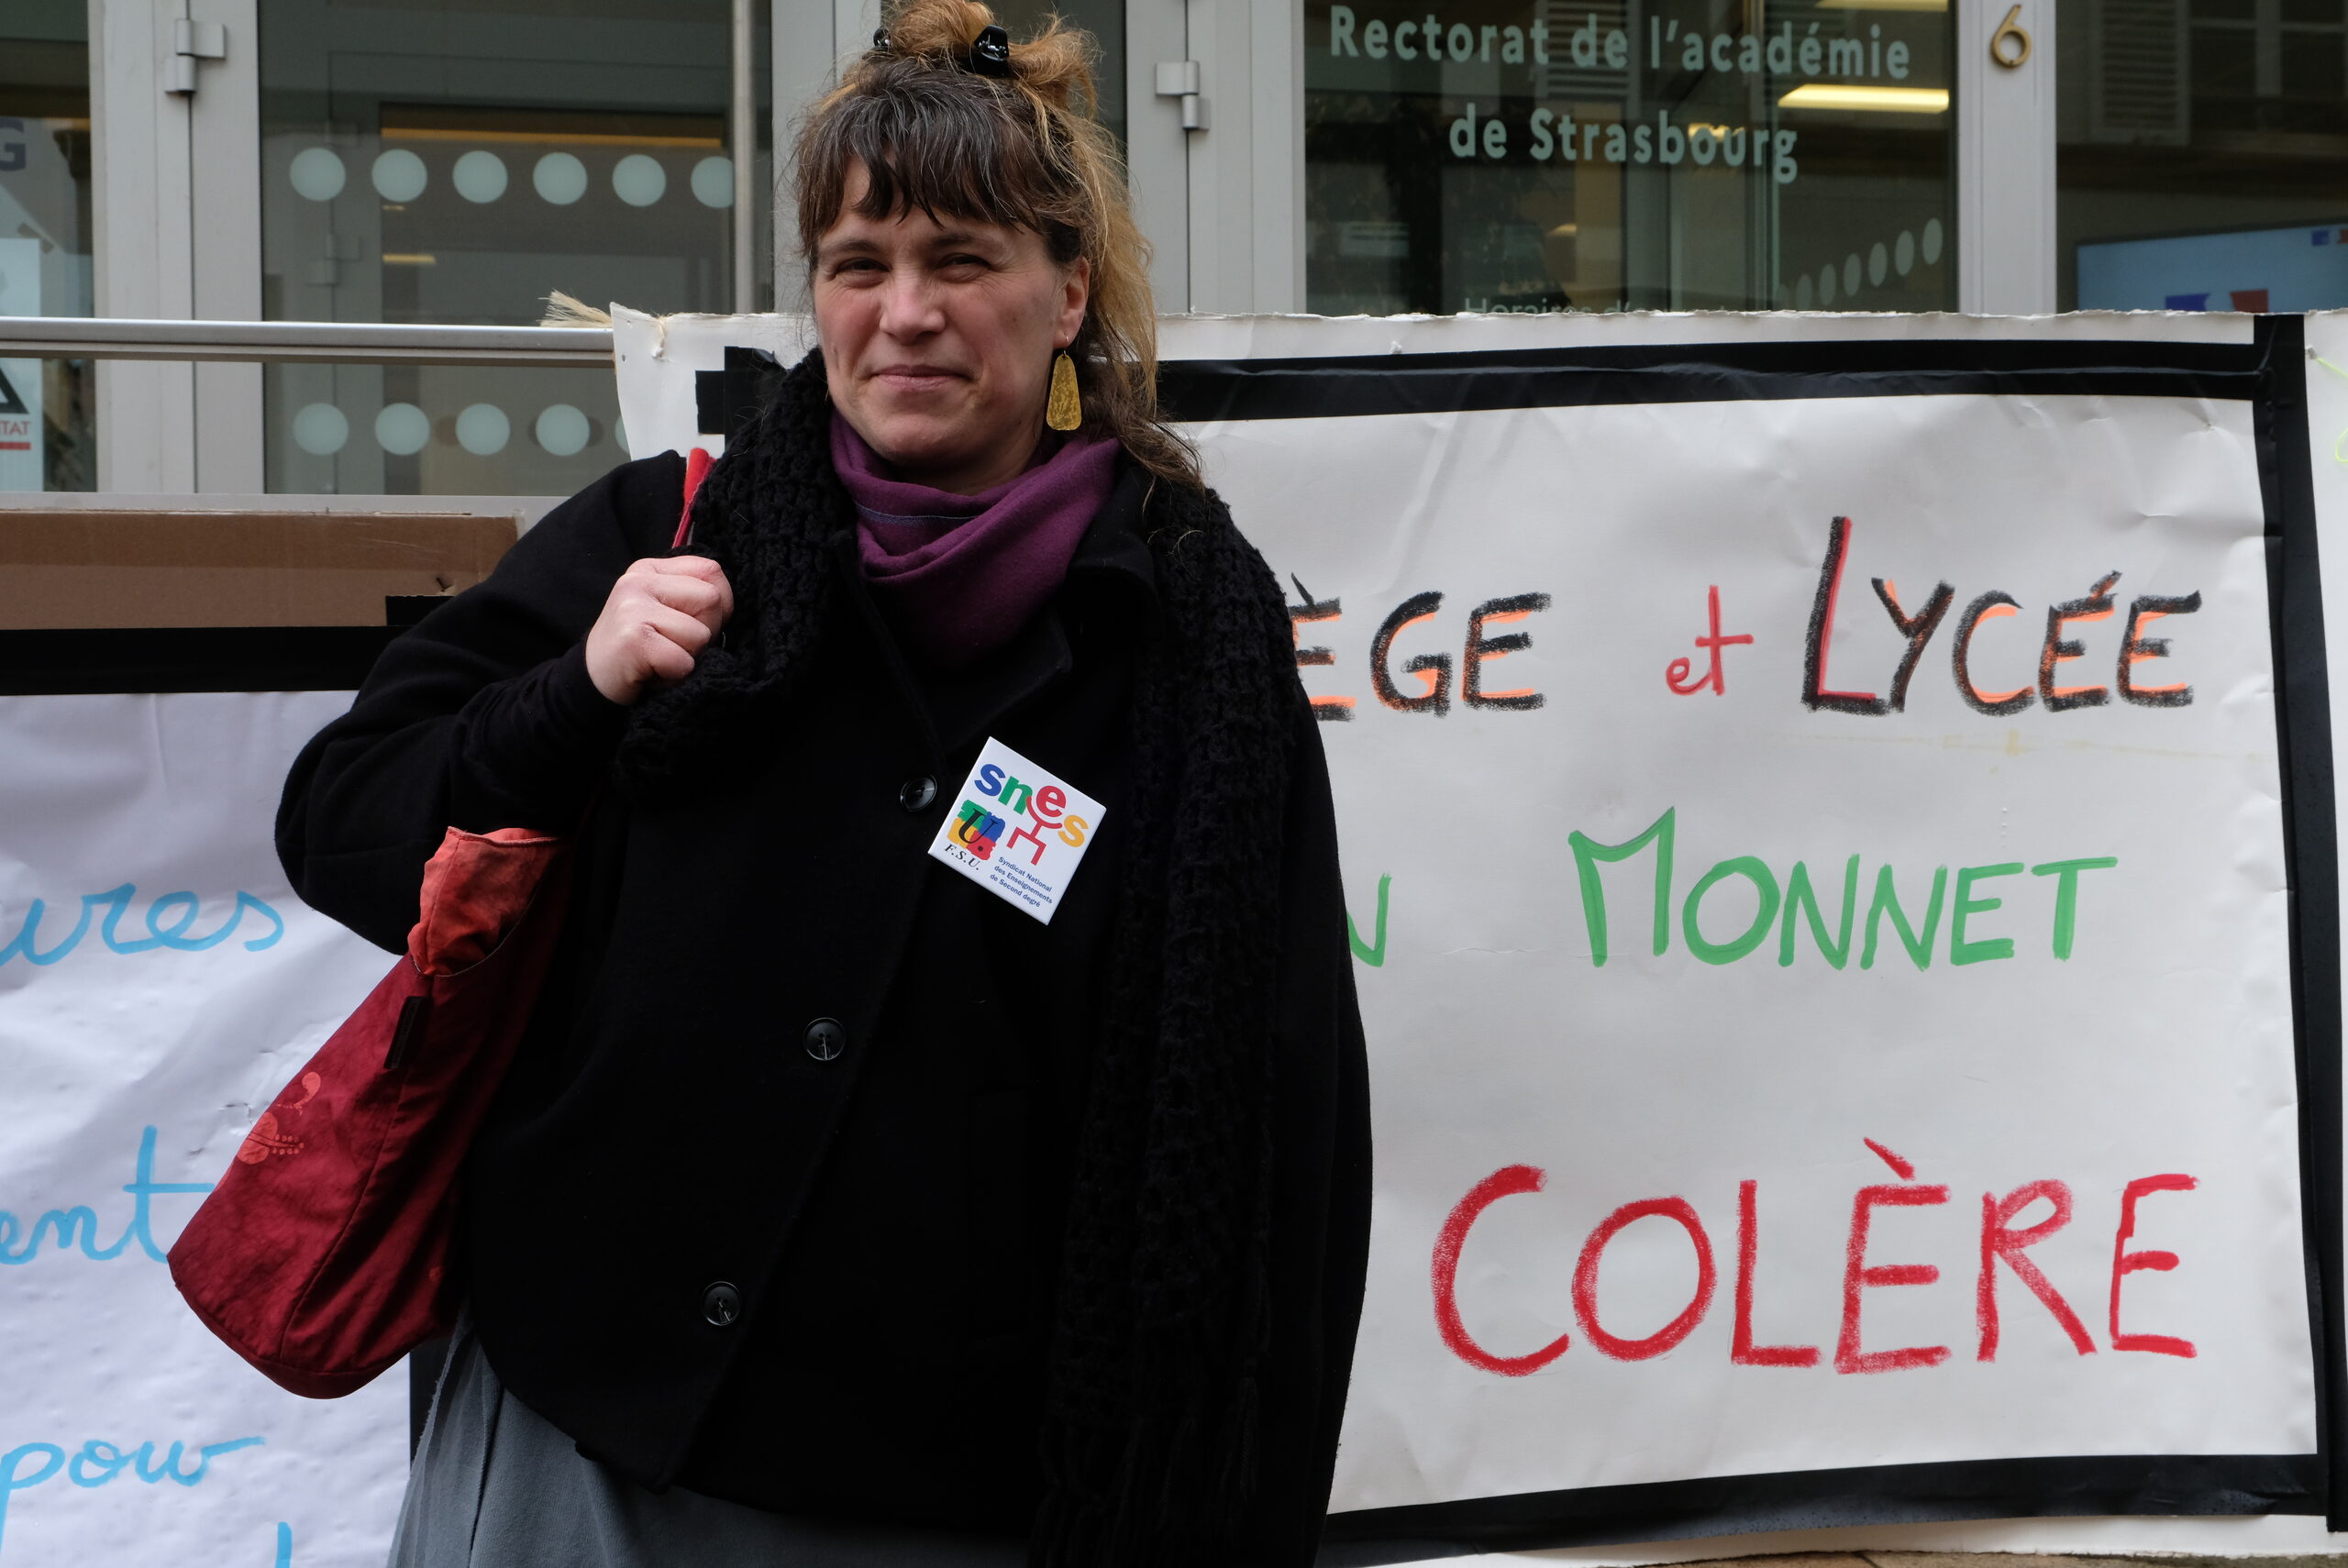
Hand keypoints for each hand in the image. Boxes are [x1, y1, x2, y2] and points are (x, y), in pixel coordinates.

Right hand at [584, 556, 734, 705]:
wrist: (594, 680)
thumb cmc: (641, 648)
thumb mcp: (665, 611)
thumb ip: (693, 596)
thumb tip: (726, 602)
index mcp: (651, 569)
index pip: (712, 571)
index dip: (719, 605)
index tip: (694, 624)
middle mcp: (638, 580)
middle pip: (712, 600)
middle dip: (705, 633)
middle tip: (673, 646)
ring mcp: (633, 607)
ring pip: (701, 634)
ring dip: (688, 657)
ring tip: (660, 659)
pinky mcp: (633, 639)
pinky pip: (682, 661)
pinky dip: (674, 675)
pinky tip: (652, 672)